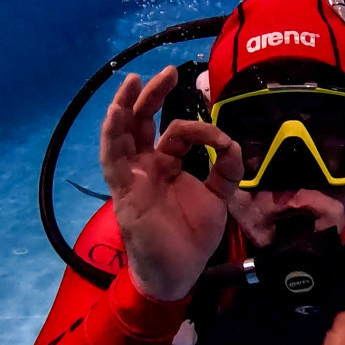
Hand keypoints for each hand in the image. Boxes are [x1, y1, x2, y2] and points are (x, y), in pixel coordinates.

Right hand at [100, 66, 242, 300]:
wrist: (178, 273)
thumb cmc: (192, 237)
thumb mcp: (218, 197)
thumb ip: (226, 170)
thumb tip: (233, 143)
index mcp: (167, 164)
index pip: (177, 132)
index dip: (201, 129)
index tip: (223, 142)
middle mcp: (146, 165)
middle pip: (142, 122)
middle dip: (152, 95)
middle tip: (169, 72)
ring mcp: (132, 177)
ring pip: (121, 134)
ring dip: (124, 107)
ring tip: (131, 81)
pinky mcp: (123, 191)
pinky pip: (112, 159)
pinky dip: (112, 135)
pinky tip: (116, 114)